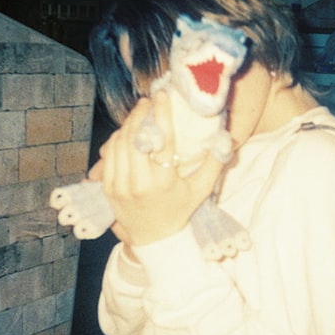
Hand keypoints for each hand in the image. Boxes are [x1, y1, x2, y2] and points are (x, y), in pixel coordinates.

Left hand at [92, 91, 224, 245]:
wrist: (154, 238)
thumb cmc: (180, 210)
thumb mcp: (201, 190)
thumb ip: (215, 163)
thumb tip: (227, 137)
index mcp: (163, 181)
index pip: (160, 139)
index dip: (160, 113)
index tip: (162, 96)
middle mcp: (138, 183)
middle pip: (134, 137)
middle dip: (140, 115)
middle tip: (147, 102)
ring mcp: (119, 185)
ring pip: (119, 143)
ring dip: (128, 125)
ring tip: (138, 114)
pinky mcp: (107, 187)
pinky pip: (108, 155)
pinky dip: (116, 140)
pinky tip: (126, 133)